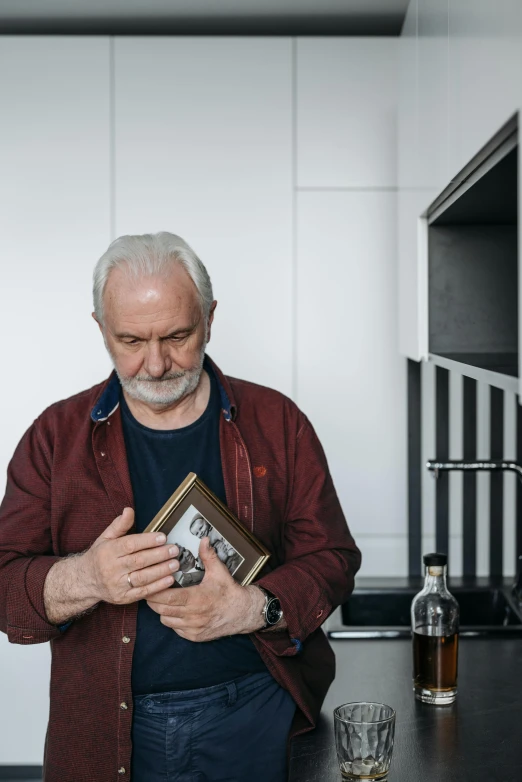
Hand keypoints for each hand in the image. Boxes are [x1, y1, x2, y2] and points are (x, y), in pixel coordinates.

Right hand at [82, 507, 179, 604]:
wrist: (85, 581)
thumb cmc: (100, 556)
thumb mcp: (105, 538)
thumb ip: (119, 525)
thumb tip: (129, 510)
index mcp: (108, 552)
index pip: (129, 545)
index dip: (147, 541)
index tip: (163, 537)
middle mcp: (111, 569)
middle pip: (138, 561)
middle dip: (159, 555)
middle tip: (174, 550)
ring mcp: (117, 585)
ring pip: (142, 577)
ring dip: (161, 571)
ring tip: (175, 564)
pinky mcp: (123, 598)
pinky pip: (142, 592)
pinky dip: (157, 587)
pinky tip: (169, 579)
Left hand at [146, 537, 265, 641]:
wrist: (243, 613)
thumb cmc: (229, 591)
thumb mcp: (219, 571)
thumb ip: (208, 555)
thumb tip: (204, 539)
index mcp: (197, 599)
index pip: (167, 598)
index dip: (155, 592)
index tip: (150, 584)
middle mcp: (193, 616)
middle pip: (162, 610)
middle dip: (154, 600)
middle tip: (151, 589)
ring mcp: (193, 628)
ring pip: (166, 620)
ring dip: (162, 611)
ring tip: (163, 600)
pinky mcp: (194, 636)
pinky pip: (175, 629)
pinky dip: (172, 620)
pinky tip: (176, 611)